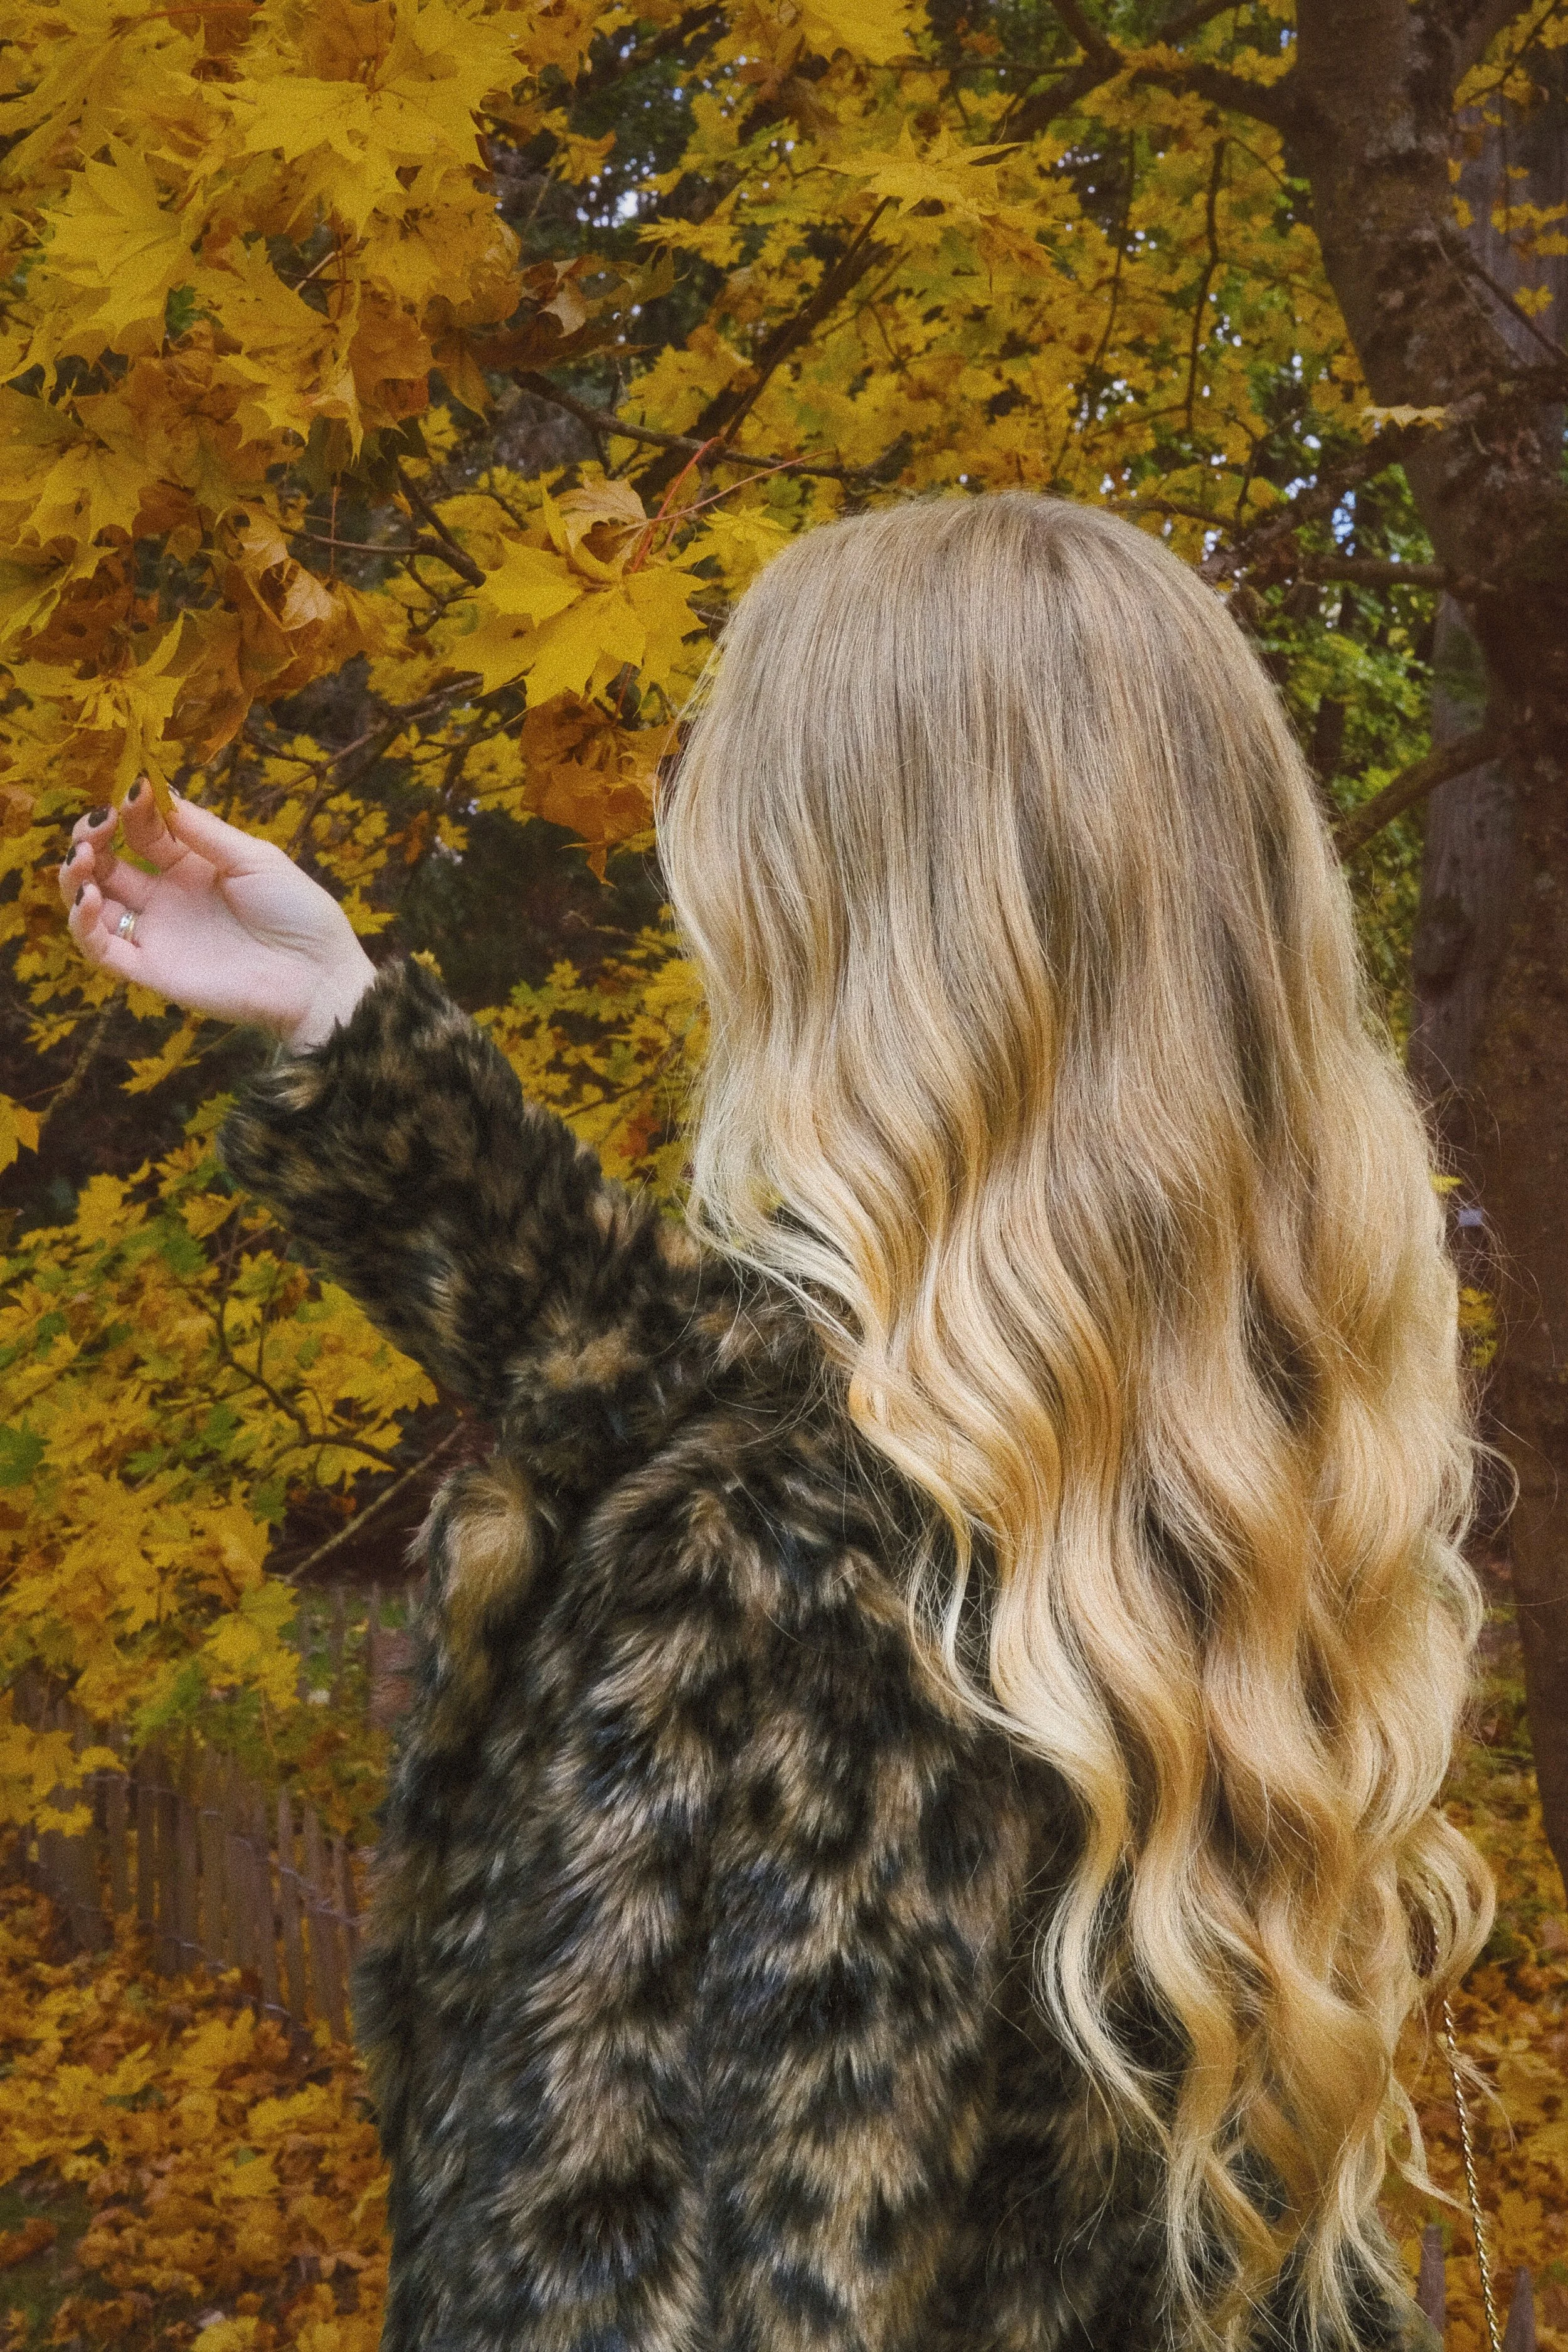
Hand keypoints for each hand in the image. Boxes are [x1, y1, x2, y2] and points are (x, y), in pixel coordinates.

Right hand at [58, 781, 378, 1052]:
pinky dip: (82, 925)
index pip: (145, 830)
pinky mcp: (151, 970)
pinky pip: (101, 950)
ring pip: (95, 904)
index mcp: (194, 865)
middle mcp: (169, 897)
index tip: (131, 791)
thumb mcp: (254, 858)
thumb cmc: (298, 913)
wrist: (317, 978)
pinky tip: (89, 898)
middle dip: (92, 837)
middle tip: (95, 824)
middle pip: (109, 863)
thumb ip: (202, 830)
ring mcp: (158, 934)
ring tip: (83, 857)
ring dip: (76, 877)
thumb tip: (156, 791)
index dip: (131, 808)